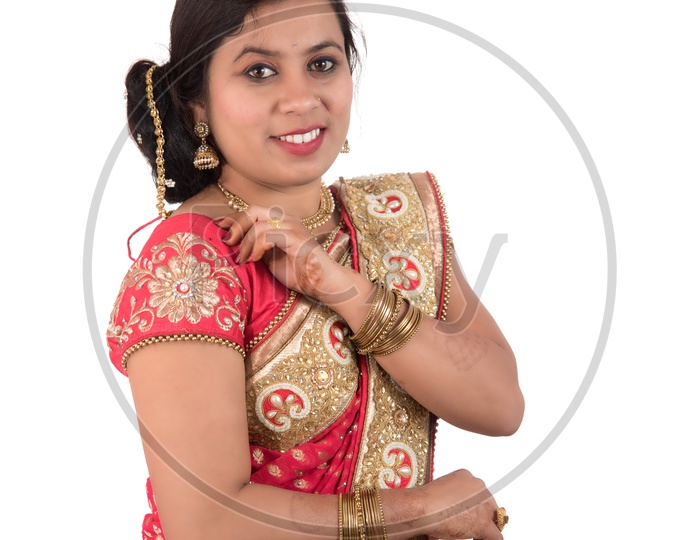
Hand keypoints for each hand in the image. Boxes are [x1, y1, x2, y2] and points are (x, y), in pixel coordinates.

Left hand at [216, 206, 341, 298]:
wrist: (322, 284)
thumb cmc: (299, 273)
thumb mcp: (270, 258)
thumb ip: (256, 247)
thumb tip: (233, 244)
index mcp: (282, 221)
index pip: (253, 211)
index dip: (235, 220)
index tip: (221, 231)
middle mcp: (288, 219)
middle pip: (254, 210)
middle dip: (237, 225)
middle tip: (228, 243)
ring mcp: (293, 227)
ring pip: (259, 224)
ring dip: (246, 243)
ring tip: (244, 259)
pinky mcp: (296, 238)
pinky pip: (269, 235)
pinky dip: (257, 247)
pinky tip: (255, 259)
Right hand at [420, 469, 503, 539]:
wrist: (422, 506)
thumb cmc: (424, 500)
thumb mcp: (441, 490)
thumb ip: (454, 496)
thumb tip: (455, 509)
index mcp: (467, 476)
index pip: (478, 493)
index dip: (473, 506)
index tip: (466, 513)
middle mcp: (478, 485)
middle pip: (489, 504)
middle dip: (480, 515)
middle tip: (469, 526)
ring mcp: (483, 504)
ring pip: (493, 519)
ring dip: (483, 526)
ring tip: (470, 533)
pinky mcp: (483, 522)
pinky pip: (496, 535)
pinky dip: (489, 539)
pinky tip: (479, 539)